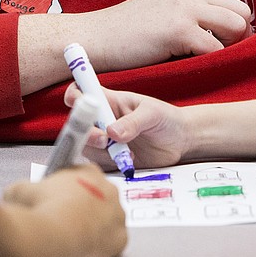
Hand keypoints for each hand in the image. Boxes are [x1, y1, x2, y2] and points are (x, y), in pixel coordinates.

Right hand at [3, 164, 126, 256]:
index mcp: (89, 171)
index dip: (67, 187)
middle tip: (64, 218)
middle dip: (82, 205)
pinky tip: (86, 249)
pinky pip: (113, 242)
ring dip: (94, 225)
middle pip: (97, 196)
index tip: (58, 197)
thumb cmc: (38, 210)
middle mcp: (109, 189)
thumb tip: (15, 193)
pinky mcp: (120, 238)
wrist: (51, 239)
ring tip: (73, 237)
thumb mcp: (20, 190)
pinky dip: (101, 246)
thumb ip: (24, 188)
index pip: (81, 174)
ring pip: (107, 219)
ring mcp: (117, 214)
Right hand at [66, 84, 188, 168]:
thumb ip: (133, 122)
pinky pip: (97, 163)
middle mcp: (102, 120)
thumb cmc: (165, 118)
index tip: (79, 103)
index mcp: (109, 101)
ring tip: (120, 152)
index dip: (74, 95)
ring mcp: (104, 140)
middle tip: (105, 139)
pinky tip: (125, 161)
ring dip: (95, 149)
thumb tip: (111, 132)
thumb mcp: (152, 114)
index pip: (82, 92)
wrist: (181, 141)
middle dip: (84, 131)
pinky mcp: (110, 159)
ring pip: (83, 144)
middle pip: (77, 123)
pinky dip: (105, 164)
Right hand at [78, 0, 252, 71]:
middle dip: (238, 36)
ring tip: (210, 60)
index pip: (231, 2)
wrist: (97, 36)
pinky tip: (196, 67)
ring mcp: (186, 9)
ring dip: (230, 47)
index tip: (224, 44)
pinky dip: (213, 61)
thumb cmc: (127, 31)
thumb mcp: (162, 9)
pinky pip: (217, 49)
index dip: (233, 26)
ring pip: (236, 26)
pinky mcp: (180, 30)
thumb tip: (218, 30)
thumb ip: (188, 12)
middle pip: (241, 12)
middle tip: (223, 55)